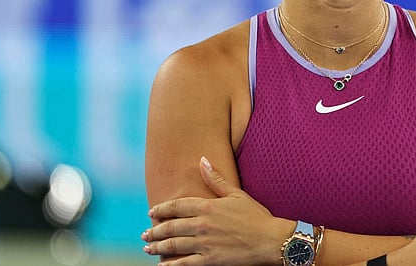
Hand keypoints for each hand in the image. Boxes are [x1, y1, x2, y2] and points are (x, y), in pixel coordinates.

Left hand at [142, 156, 288, 264]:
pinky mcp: (210, 261)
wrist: (271, 240)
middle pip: (170, 227)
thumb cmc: (256, 216)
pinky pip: (185, 264)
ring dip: (158, 247)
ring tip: (148, 248)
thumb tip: (202, 160)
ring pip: (173, 246)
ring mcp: (204, 244)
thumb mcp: (236, 194)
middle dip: (155, 231)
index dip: (161, 209)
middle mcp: (202, 225)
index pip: (176, 206)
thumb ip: (216, 178)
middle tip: (145, 233)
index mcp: (207, 206)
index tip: (151, 212)